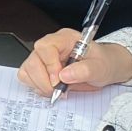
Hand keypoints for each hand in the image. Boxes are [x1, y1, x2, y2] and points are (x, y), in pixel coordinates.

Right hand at [17, 28, 131, 95]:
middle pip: (33, 60)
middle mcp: (50, 46)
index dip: (49, 65)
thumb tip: (64, 76)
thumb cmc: (103, 64)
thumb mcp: (101, 67)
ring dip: (40, 85)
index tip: (59, 81)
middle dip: (44, 80)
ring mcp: (42, 57)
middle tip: (59, 91)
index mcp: (64, 39)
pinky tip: (51, 89)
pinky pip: (27, 77)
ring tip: (57, 91)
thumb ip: (85, 70)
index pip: (46, 47)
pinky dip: (36, 87)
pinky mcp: (39, 69)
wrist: (104, 69)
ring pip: (27, 70)